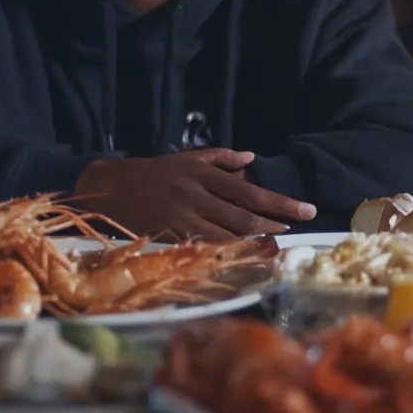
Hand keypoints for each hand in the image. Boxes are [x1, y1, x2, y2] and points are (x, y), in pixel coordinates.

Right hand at [73, 149, 316, 240]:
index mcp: (202, 174)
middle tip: (297, 230)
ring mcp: (182, 217)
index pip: (250, 191)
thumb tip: (252, 159)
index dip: (279, 203)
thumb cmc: (151, 172)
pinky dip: (227, 251)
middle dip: (275, 223)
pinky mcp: (169, 235)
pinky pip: (205, 246)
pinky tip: (244, 254)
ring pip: (227, 234)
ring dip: (255, 240)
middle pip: (244, 214)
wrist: (108, 188)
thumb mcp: (185, 158)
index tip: (304, 210)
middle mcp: (195, 194)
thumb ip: (220, 158)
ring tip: (276, 243)